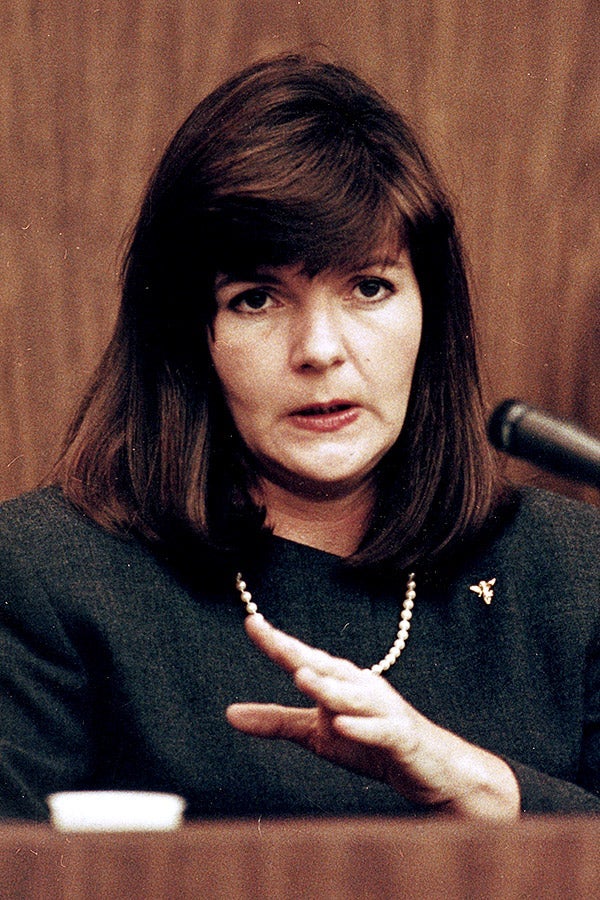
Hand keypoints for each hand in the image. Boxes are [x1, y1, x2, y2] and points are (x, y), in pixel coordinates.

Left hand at [227, 614, 519, 819]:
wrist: (430, 768)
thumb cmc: (370, 743)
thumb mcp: (317, 734)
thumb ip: (276, 721)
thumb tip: (228, 713)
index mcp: (339, 681)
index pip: (304, 658)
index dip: (278, 641)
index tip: (250, 621)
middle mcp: (361, 686)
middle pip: (325, 668)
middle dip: (298, 653)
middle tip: (270, 637)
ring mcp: (383, 710)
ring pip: (352, 696)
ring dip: (327, 687)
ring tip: (300, 676)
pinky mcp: (400, 738)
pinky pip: (379, 731)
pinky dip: (360, 728)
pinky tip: (341, 725)